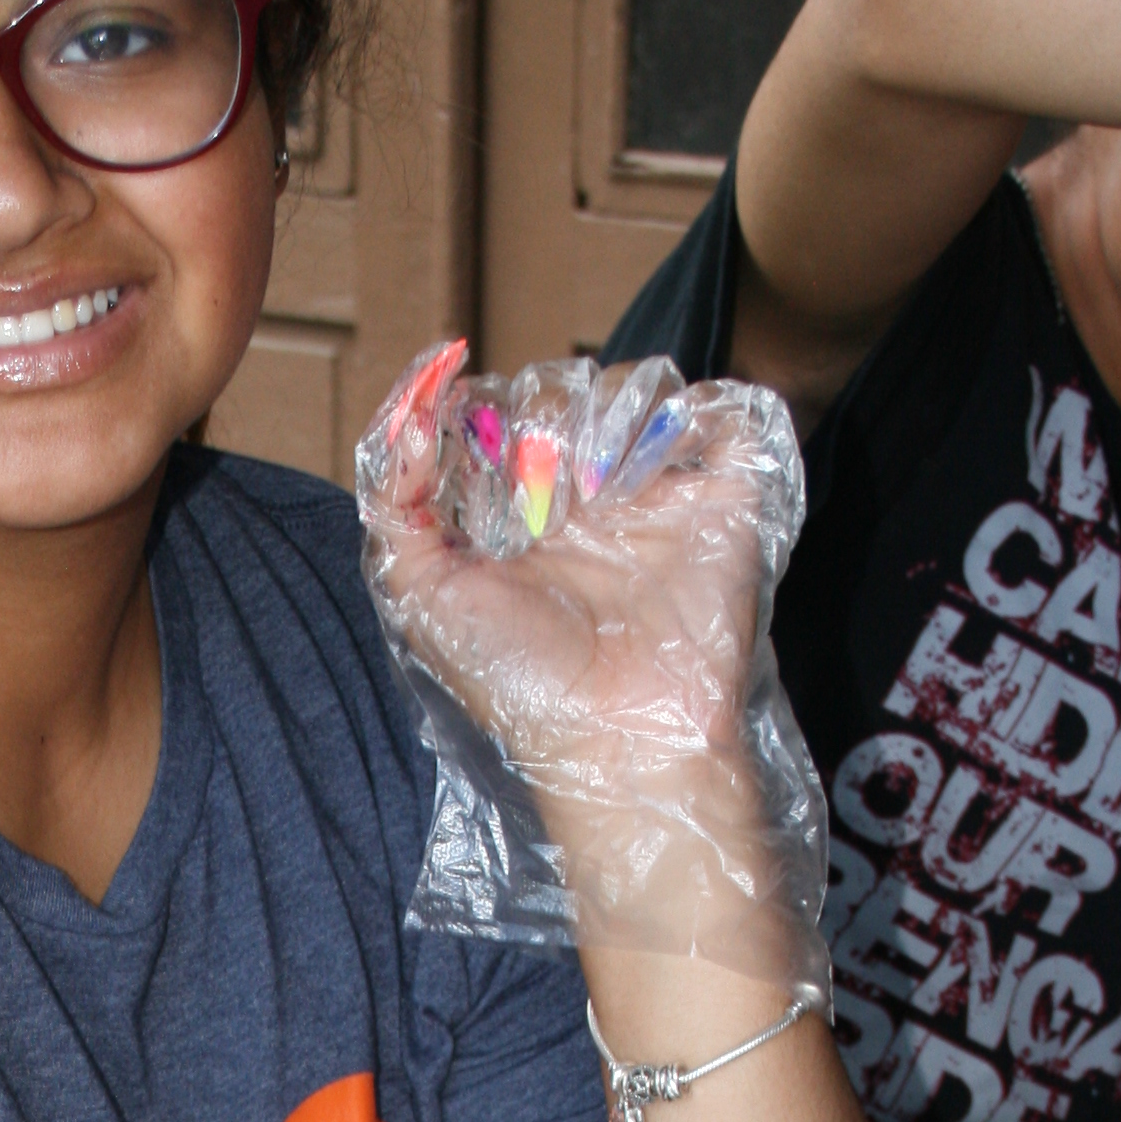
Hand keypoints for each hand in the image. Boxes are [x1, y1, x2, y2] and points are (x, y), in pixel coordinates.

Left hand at [356, 349, 830, 993]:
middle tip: (541, 483)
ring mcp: (657, 497)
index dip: (473, 406)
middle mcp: (588, 503)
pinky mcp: (723, 501)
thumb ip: (396, 508)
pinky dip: (691, 414)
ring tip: (596, 484)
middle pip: (564, 388)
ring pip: (636, 385)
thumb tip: (408, 417)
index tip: (459, 406)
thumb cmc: (522, 681)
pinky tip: (650, 467)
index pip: (496, 416)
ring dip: (607, 408)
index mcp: (518, 521)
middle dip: (541, 410)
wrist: (622, 736)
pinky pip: (724, 412)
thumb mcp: (423, 596)